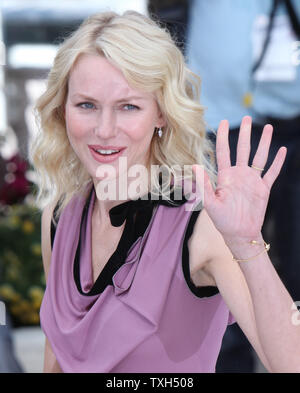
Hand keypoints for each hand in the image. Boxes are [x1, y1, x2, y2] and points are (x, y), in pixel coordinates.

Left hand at [192, 116, 286, 241]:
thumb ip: (203, 185)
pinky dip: (278, 162)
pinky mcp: (264, 189)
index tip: (223, 121)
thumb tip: (194, 166)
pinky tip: (282, 150)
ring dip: (264, 143)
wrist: (239, 234)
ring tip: (268, 128)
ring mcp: (252, 181)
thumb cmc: (222, 220)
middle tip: (247, 117)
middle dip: (245, 133)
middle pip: (243, 149)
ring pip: (259, 157)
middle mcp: (239, 175)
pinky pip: (272, 173)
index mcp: (225, 176)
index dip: (223, 136)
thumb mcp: (210, 203)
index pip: (223, 151)